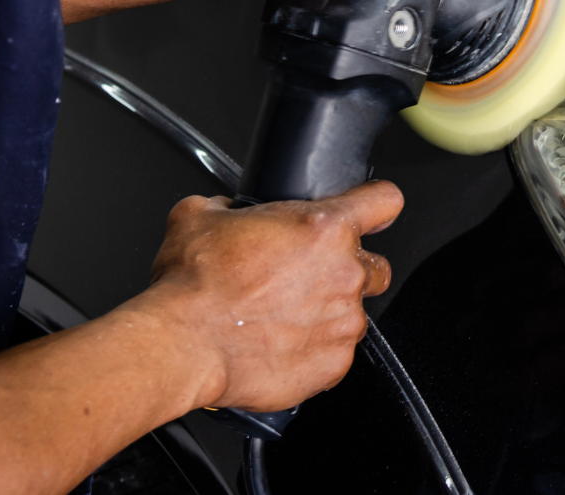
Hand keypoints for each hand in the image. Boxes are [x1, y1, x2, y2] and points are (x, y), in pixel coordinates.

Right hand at [142, 181, 402, 411]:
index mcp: (324, 227)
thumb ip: (229, 207)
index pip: (384, 201)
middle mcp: (344, 272)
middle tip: (307, 279)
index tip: (373, 213)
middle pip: (374, 265)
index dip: (377, 205)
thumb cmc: (192, 286)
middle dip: (348, 270)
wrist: (180, 344)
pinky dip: (315, 351)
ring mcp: (344, 321)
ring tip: (284, 318)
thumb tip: (228, 211)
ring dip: (328, 313)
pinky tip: (280, 346)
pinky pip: (337, 353)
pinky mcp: (334, 364)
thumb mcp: (199, 216)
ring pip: (354, 312)